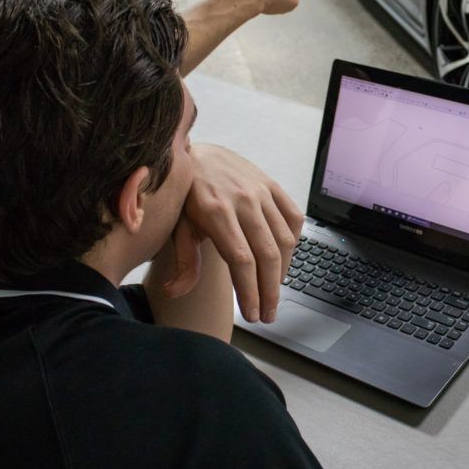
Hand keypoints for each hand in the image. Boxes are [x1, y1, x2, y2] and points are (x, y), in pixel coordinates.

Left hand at [183, 144, 302, 323]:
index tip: (253, 314)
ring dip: (282, 272)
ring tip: (274, 292)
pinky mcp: (272, 185)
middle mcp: (243, 200)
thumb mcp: (177, 225)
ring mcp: (261, 190)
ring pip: (284, 240)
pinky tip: (284, 260)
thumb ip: (183, 259)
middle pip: (267, 255)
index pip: (242, 260)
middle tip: (268, 315)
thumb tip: (176, 291)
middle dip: (270, 291)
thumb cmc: (184, 193)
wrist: (195, 152)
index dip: (250, 291)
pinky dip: (293, 242)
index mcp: (216, 211)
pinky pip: (293, 217)